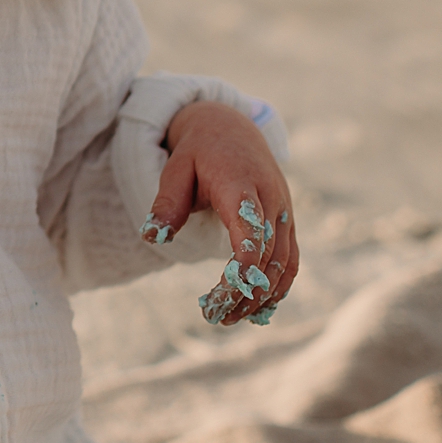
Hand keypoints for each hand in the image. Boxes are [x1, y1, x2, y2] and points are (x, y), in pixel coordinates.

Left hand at [142, 100, 297, 325]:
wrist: (232, 126)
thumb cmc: (198, 150)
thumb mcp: (175, 168)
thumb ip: (167, 202)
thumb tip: (151, 236)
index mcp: (241, 185)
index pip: (251, 233)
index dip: (243, 269)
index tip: (222, 296)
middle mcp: (271, 199)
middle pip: (269, 256)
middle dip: (246, 292)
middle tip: (216, 316)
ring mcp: (284, 211)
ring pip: (285, 262)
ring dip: (263, 295)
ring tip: (232, 317)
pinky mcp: (287, 220)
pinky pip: (291, 258)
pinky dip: (279, 285)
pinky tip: (257, 305)